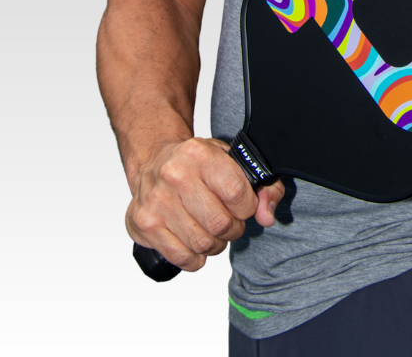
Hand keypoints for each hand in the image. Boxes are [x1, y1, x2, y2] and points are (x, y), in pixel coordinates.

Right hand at [126, 137, 285, 270]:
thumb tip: (267, 217)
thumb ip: (262, 186)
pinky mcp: (145, 224)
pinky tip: (193, 239)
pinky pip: (182, 258)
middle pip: (220, 223)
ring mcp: (157, 201)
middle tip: (227, 220)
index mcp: (199, 153)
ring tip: (209, 228)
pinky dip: (195, 256)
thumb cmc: (196, 164)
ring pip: (202, 244)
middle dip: (232, 228)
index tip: (242, 204)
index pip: (237, 193)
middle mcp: (175, 175)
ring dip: (214, 244)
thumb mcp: (231, 161)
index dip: (247, 206)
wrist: (154, 161)